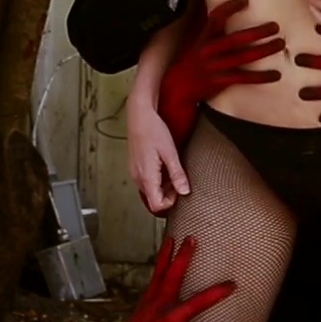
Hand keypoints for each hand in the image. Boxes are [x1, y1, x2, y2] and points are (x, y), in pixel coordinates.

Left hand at [112, 236, 236, 321]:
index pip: (197, 304)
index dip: (216, 294)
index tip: (232, 285)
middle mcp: (158, 308)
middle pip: (173, 277)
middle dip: (184, 257)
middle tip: (192, 239)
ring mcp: (148, 303)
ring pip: (159, 273)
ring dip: (167, 255)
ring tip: (173, 238)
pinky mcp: (143, 302)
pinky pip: (154, 279)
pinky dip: (160, 265)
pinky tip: (165, 257)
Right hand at [127, 94, 187, 214]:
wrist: (139, 115)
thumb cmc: (153, 130)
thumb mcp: (170, 153)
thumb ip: (177, 174)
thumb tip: (185, 192)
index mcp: (146, 177)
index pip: (156, 205)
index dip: (170, 203)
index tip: (180, 191)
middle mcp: (138, 178)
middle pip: (153, 200)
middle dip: (168, 195)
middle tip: (179, 180)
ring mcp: (135, 173)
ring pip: (150, 191)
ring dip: (163, 187)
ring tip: (173, 171)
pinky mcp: (135, 167)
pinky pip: (146, 182)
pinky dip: (157, 180)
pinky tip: (164, 166)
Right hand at [158, 0, 283, 145]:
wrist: (177, 87)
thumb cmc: (190, 59)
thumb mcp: (194, 40)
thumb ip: (208, 26)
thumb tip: (214, 3)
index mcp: (203, 38)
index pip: (215, 18)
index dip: (229, 8)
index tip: (245, 0)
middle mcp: (208, 51)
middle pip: (235, 40)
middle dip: (256, 32)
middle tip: (275, 26)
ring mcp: (214, 67)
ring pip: (242, 58)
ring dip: (263, 51)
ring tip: (280, 44)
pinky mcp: (220, 82)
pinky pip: (243, 79)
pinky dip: (261, 77)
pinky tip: (276, 75)